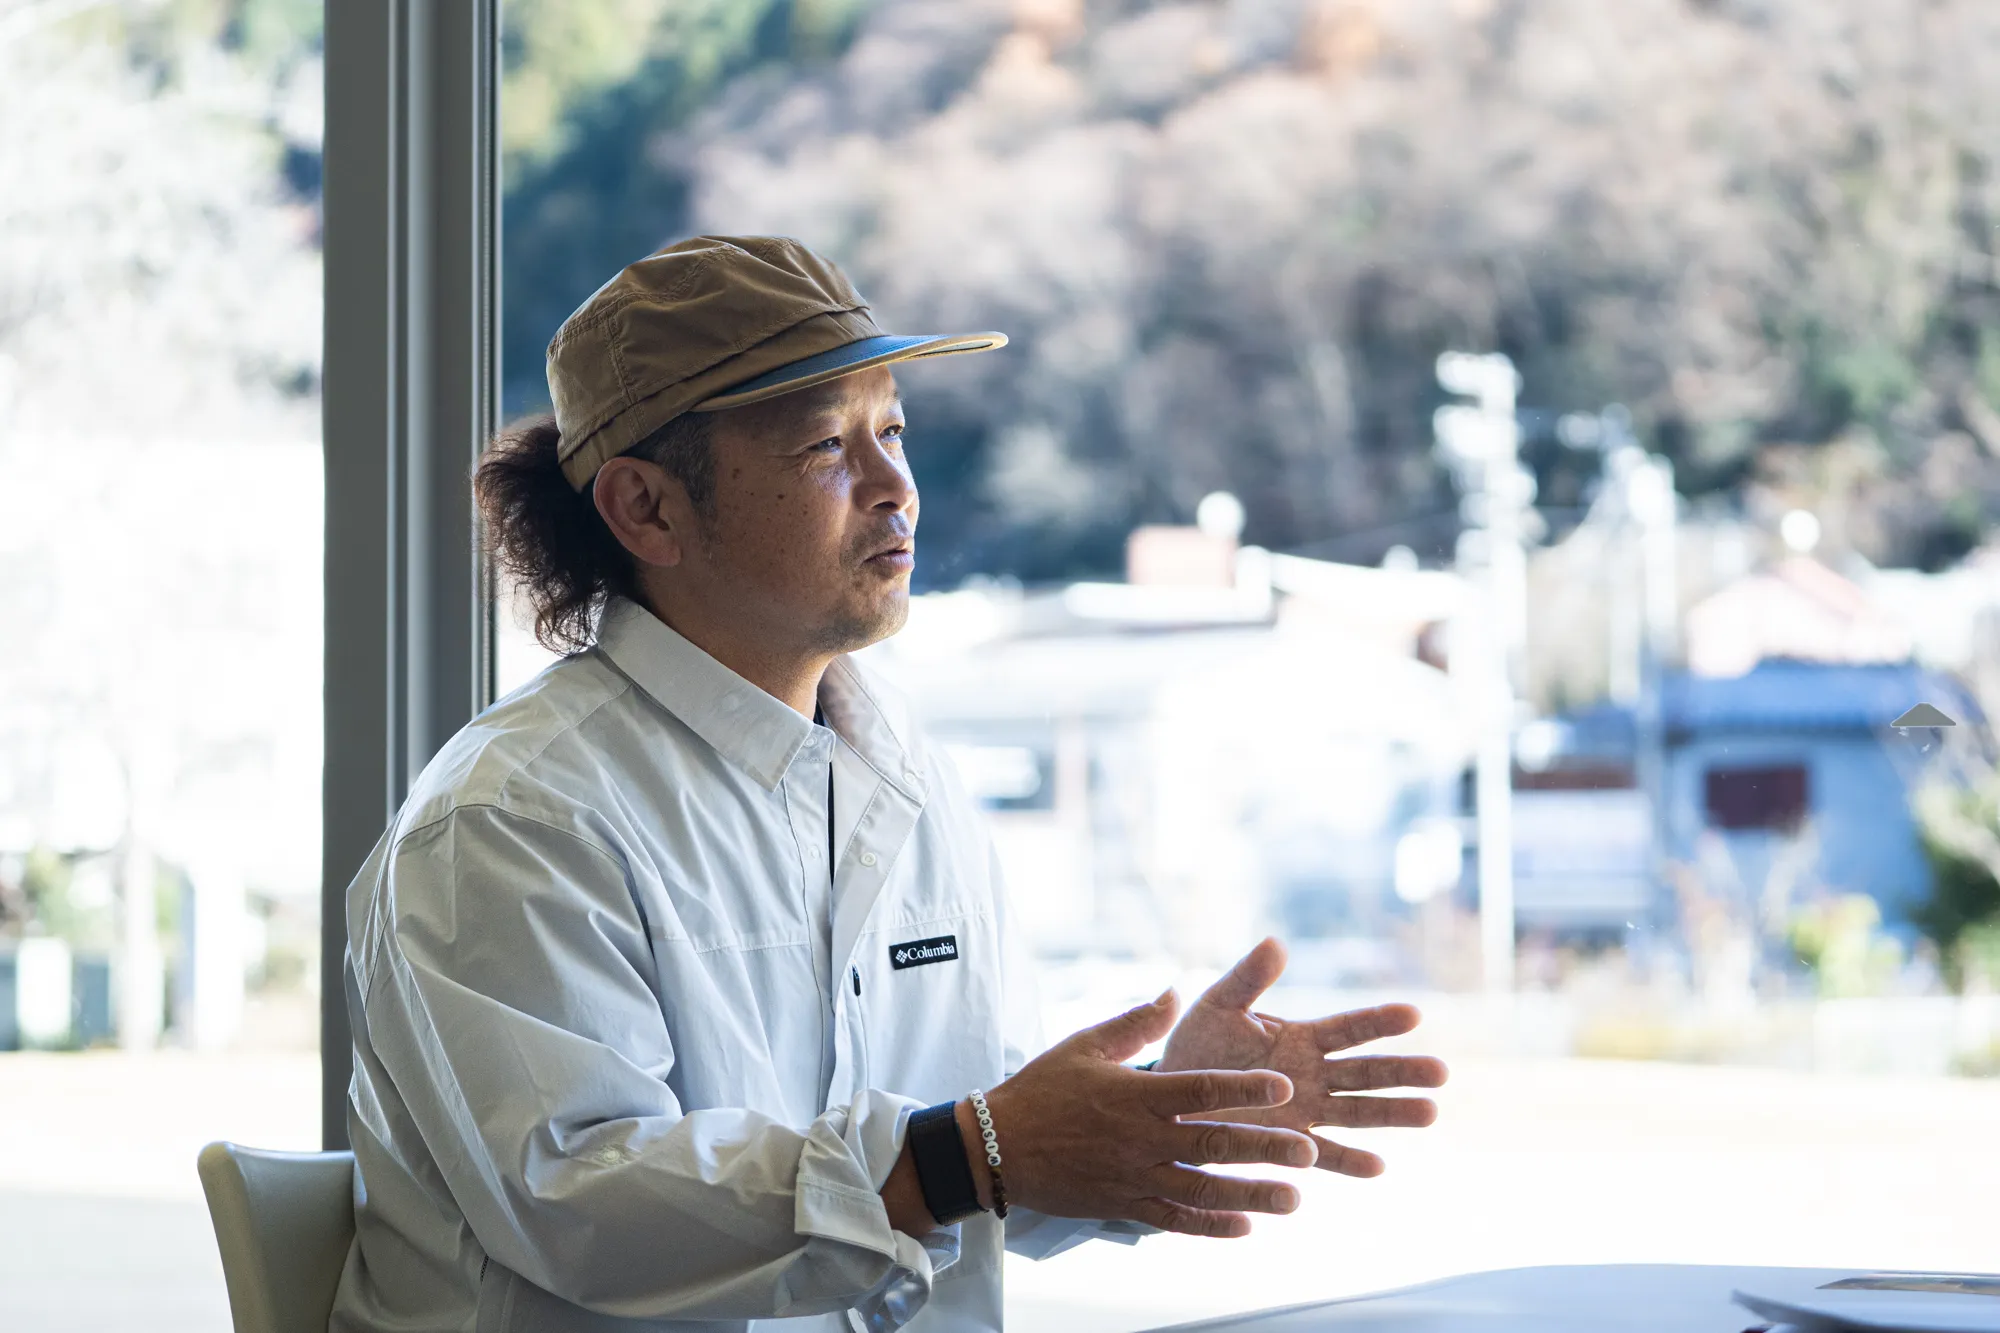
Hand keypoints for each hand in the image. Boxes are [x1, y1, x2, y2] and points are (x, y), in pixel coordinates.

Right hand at [980, 989, 1319, 1237]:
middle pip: (1214, 1144)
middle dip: (1266, 1148)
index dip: (1243, 1088)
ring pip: (1203, 1190)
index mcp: (1136, 1094)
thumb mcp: (1085, 1043)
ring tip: (1295, 1199)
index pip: (1200, 1090)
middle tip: (1310, 1149)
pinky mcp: (1124, 1205)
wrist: (997, 1147)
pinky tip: (1244, 1228)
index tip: (1281, 1086)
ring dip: (1252, 1195)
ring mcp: (1135, 1176)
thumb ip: (1136, 1022)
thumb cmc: (1042, 1088)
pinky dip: (1210, 1226)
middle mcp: (1142, 1138)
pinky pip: (1174, 1221)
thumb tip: (1175, 993)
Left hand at [1158, 937, 1447, 1176]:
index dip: (1379, 1021)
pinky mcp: (1288, 1144)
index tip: (1413, 1014)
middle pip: (1365, 1073)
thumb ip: (1248, 979)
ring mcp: (1305, 1111)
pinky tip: (1378, 1166)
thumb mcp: (1218, 1006)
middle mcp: (1313, 1076)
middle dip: (1403, 1072)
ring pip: (1357, 1113)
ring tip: (1430, 1113)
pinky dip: (1349, 1162)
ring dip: (1392, 1113)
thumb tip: (1275, 941)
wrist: (1170, 1096)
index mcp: (1301, 1038)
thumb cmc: (1196, 1046)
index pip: (1349, 1028)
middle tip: (1442, 1072)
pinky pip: (1324, 1154)